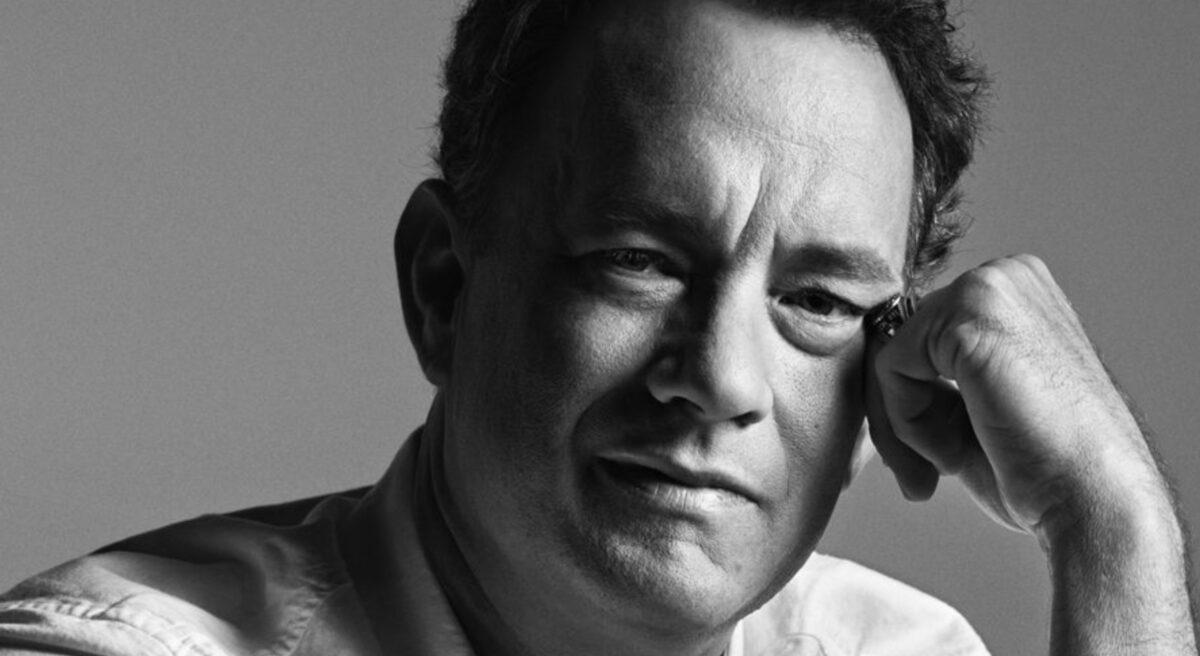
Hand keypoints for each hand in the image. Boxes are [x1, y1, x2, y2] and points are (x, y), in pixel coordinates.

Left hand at [864, 254, 1160, 536]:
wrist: (1095, 502)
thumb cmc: (1042, 468)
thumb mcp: (975, 405)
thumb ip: (930, 374)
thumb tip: (870, 365)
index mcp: (1013, 293)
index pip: (919, 335)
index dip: (912, 402)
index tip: (934, 457)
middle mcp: (1004, 275)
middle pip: (899, 341)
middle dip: (902, 415)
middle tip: (934, 472)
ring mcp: (988, 287)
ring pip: (890, 355)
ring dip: (905, 424)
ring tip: (949, 464)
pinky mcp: (969, 315)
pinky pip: (891, 368)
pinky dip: (905, 422)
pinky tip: (950, 453)